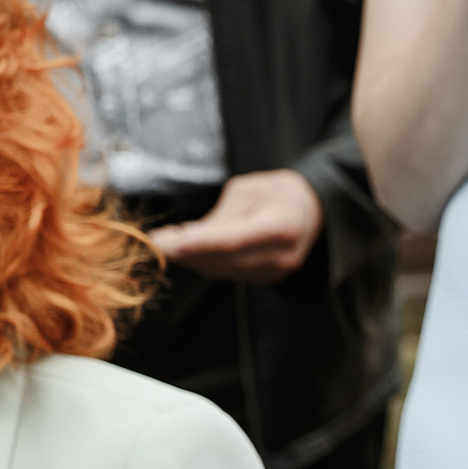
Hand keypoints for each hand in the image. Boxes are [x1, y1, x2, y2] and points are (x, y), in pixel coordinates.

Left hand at [149, 171, 326, 283]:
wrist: (313, 211)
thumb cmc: (279, 192)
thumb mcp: (249, 189)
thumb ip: (220, 216)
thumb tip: (187, 237)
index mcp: (281, 227)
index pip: (230, 242)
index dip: (194, 244)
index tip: (164, 240)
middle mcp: (281, 257)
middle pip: (223, 261)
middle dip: (185, 253)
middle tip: (154, 242)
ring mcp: (276, 273)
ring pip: (223, 271)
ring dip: (191, 260)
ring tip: (165, 243)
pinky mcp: (267, 279)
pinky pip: (229, 273)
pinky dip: (204, 263)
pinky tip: (185, 251)